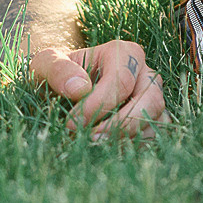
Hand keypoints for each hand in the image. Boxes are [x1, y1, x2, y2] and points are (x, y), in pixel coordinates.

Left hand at [32, 39, 168, 138]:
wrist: (62, 90)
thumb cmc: (57, 73)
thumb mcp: (46, 64)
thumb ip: (58, 70)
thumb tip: (80, 88)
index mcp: (124, 52)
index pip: (121, 81)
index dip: (98, 105)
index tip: (72, 123)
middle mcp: (145, 74)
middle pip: (150, 101)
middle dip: (121, 125)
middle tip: (91, 139)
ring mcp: (152, 98)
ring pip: (155, 121)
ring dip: (127, 138)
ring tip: (96, 146)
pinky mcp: (151, 121)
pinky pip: (153, 138)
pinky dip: (133, 147)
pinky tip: (105, 150)